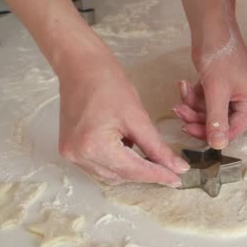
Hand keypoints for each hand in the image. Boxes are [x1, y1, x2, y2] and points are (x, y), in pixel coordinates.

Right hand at [57, 53, 189, 185]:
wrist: (81, 67)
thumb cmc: (109, 84)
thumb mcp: (138, 118)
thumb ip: (157, 148)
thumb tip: (177, 168)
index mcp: (94, 146)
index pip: (133, 170)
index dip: (158, 175)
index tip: (177, 179)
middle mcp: (78, 155)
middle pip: (121, 176)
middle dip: (145, 173)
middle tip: (168, 169)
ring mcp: (71, 154)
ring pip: (110, 175)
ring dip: (130, 170)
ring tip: (146, 154)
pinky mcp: (69, 150)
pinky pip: (98, 167)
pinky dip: (116, 163)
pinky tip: (126, 148)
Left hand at [173, 41, 246, 148]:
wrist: (211, 29)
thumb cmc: (221, 56)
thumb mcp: (217, 92)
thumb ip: (217, 121)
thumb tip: (218, 146)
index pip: (232, 130)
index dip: (209, 132)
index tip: (188, 129)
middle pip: (219, 123)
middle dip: (197, 115)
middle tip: (179, 109)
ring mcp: (234, 97)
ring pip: (208, 114)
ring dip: (192, 105)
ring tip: (183, 91)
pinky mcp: (221, 91)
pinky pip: (205, 103)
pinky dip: (193, 96)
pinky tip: (185, 84)